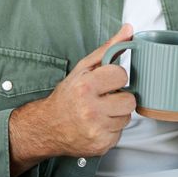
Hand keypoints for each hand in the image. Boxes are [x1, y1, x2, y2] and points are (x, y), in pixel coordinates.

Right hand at [9, 25, 136, 175]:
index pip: (121, 76)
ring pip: (127, 118)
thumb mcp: (84, 68)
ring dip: (117, 114)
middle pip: (129, 101)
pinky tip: (98, 124)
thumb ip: (109, 49)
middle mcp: (90, 110)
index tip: (105, 81)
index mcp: (86, 87)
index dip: (115, 77)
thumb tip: (129, 30)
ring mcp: (96, 130)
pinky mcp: (101, 145)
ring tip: (100, 111)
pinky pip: (120, 133)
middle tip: (105, 98)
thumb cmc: (67, 96)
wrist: (48, 126)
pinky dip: (112, 129)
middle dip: (119, 98)